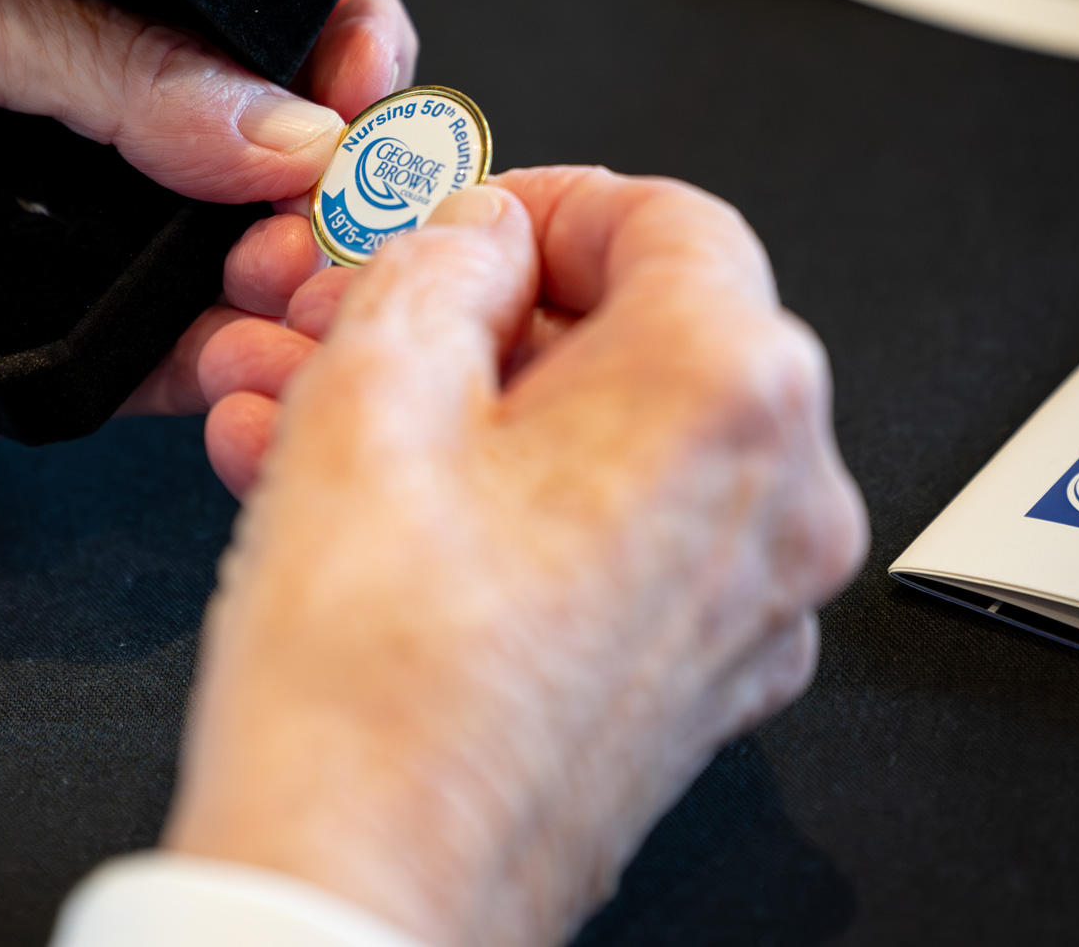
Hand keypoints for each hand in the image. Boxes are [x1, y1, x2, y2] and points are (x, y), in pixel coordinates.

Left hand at [0, 0, 413, 439]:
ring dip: (276, 289)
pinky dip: (191, 379)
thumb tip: (272, 119)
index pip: (242, 34)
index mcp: (59, 13)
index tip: (362, 86)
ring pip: (208, 284)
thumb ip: (97, 53)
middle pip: (252, 171)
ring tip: (294, 285)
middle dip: (323, 192)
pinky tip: (228, 354)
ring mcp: (36, 255)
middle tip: (336, 212)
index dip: (325, 54)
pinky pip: (119, 383)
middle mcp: (64, 137)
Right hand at [168, 168, 867, 945]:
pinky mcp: (688, 678)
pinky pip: (599, 536)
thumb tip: (471, 234)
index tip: (447, 225)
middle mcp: (776, 503)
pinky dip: (489, 498)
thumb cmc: (372, 692)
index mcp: (727, 395)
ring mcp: (743, 605)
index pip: (662, 216)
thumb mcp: (364, 393)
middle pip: (628, 334)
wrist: (359, 898)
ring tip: (302, 414)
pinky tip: (352, 500)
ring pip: (597, 440)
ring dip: (448, 407)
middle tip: (344, 321)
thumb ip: (434, 262)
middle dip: (461, 316)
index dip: (532, 201)